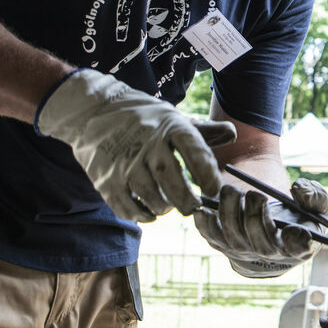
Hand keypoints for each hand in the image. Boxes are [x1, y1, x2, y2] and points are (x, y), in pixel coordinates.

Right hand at [35, 68, 234, 221]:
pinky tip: (148, 211)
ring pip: (149, 195)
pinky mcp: (105, 178)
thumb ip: (203, 131)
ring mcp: (123, 162)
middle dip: (186, 199)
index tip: (213, 190)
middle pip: (171, 178)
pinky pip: (126, 206)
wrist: (94, 112)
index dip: (207, 173)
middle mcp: (146, 143)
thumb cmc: (143, 118)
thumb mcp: (174, 117)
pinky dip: (140, 215)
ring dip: (164, 207)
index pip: (194, 150)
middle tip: (193, 208)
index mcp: (169, 126)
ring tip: (169, 206)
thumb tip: (233, 134)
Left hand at [194, 178, 327, 277]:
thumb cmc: (298, 210)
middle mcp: (270, 253)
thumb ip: (316, 196)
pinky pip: (212, 237)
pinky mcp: (223, 243)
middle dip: (256, 218)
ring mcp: (244, 251)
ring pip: (234, 239)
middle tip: (256, 195)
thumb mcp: (316, 202)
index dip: (297, 243)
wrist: (271, 211)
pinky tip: (205, 209)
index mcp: (298, 245)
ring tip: (232, 190)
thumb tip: (299, 191)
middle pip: (261, 245)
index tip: (294, 229)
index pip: (299, 249)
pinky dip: (206, 224)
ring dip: (231, 213)